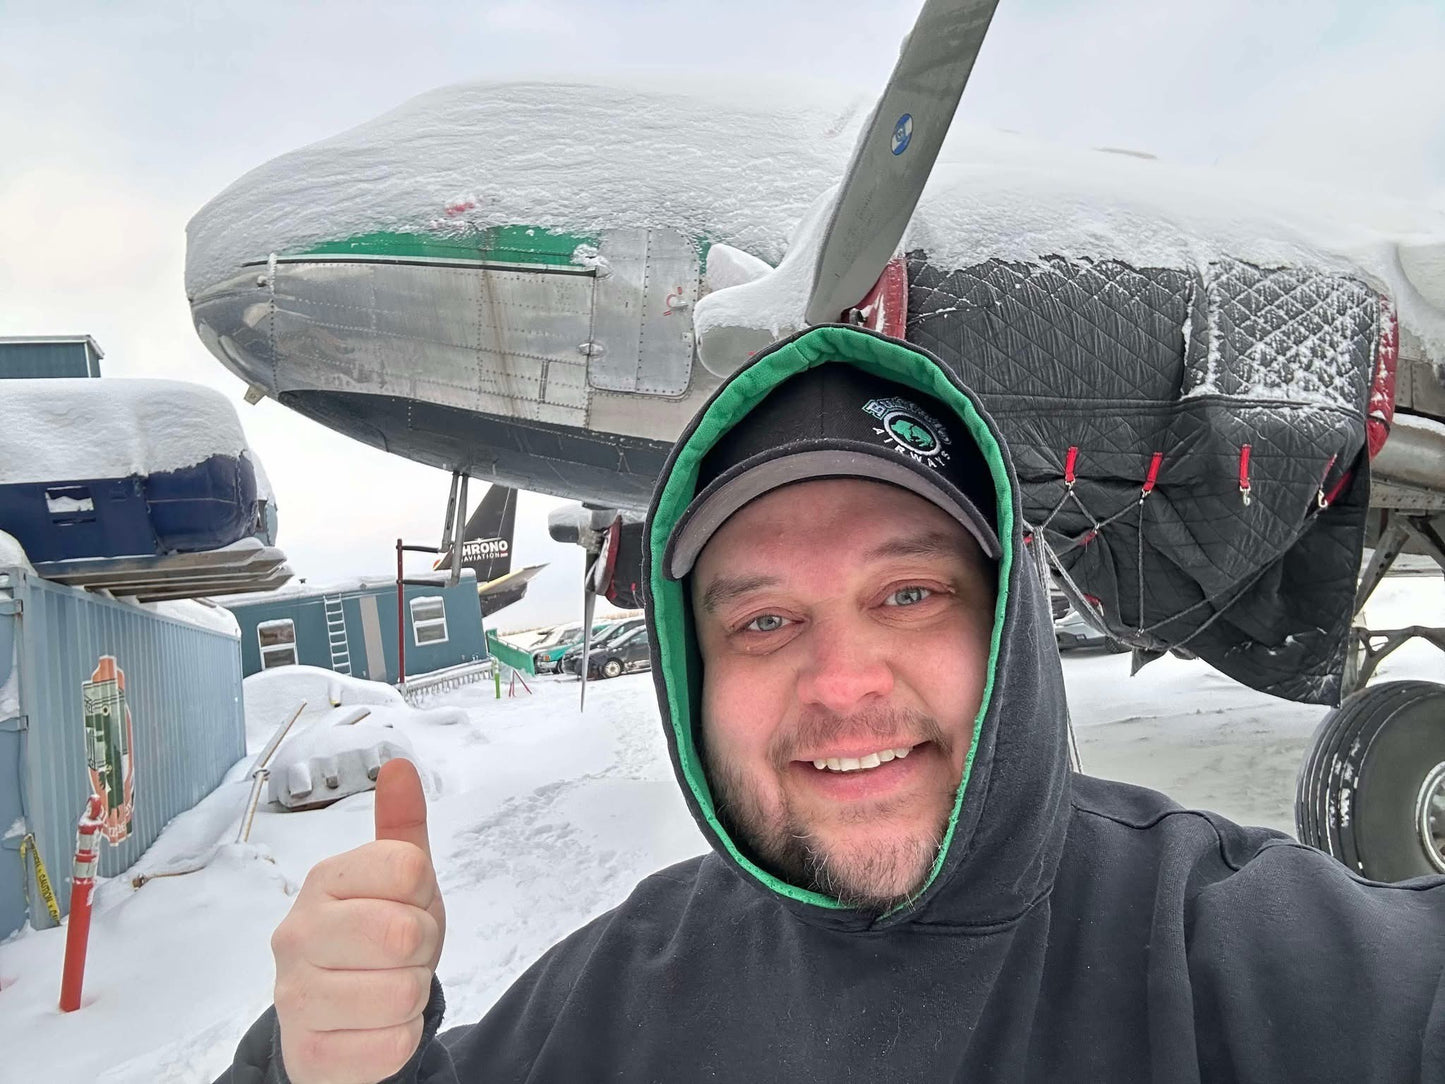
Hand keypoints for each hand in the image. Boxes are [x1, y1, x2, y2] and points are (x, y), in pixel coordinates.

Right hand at [271, 759, 445, 1083]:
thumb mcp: (399, 881)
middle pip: (405, 932)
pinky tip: (374, 1025)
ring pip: (403, 992)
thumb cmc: (374, 941)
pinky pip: (393, 1043)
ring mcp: (296, 996)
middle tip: (401, 953)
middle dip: (422, 947)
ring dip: (411, 994)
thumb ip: (401, 826)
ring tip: (385, 986)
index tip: (405, 904)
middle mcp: (298, 934)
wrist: (338, 1020)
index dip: (424, 893)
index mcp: (324, 881)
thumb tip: (399, 767)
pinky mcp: (310, 1052)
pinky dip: (399, 1038)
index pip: (409, 867)